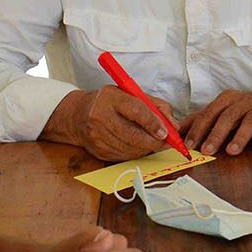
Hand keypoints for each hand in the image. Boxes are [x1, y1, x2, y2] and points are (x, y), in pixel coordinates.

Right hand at [50, 86, 176, 160]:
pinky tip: (138, 146)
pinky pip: (123, 156)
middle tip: (165, 142)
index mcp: (111, 98)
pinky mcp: (98, 150)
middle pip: (133, 135)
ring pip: (130, 149)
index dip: (153, 123)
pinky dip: (135, 153)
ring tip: (152, 142)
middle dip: (153, 141)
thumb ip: (155, 106)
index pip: (136, 111)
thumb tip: (174, 126)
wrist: (77, 115)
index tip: (165, 133)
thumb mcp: (131, 94)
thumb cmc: (110, 102)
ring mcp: (97, 136)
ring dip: (146, 148)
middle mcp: (101, 117)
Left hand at [180, 89, 251, 155]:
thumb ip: (201, 119)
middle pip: (227, 117)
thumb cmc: (244, 108)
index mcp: (226, 100)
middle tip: (207, 150)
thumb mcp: (222, 110)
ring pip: (249, 121)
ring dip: (240, 136)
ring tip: (232, 151)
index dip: (198, 129)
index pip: (209, 113)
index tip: (189, 145)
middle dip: (216, 134)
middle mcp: (242, 102)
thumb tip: (177, 130)